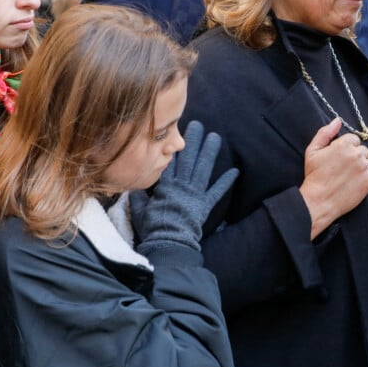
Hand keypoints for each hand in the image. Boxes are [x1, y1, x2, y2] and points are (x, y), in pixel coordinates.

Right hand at [130, 120, 238, 251]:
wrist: (169, 241)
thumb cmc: (152, 227)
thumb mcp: (139, 210)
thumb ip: (138, 197)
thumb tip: (133, 188)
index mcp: (165, 184)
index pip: (170, 160)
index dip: (173, 145)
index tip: (176, 132)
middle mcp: (181, 185)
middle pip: (188, 158)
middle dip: (193, 140)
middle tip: (198, 124)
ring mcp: (195, 194)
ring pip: (203, 169)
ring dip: (210, 152)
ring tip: (215, 137)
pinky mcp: (205, 205)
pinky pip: (216, 192)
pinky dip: (225, 182)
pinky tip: (234, 171)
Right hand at [300, 118, 367, 238]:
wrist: (320, 200)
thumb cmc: (314, 175)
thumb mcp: (312, 151)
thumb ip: (325, 133)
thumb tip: (337, 121)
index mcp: (343, 145)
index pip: (353, 138)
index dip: (344, 147)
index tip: (338, 156)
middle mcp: (357, 154)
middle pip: (362, 149)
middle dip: (354, 155)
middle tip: (341, 166)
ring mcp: (365, 168)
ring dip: (361, 165)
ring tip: (348, 175)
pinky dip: (367, 177)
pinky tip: (354, 181)